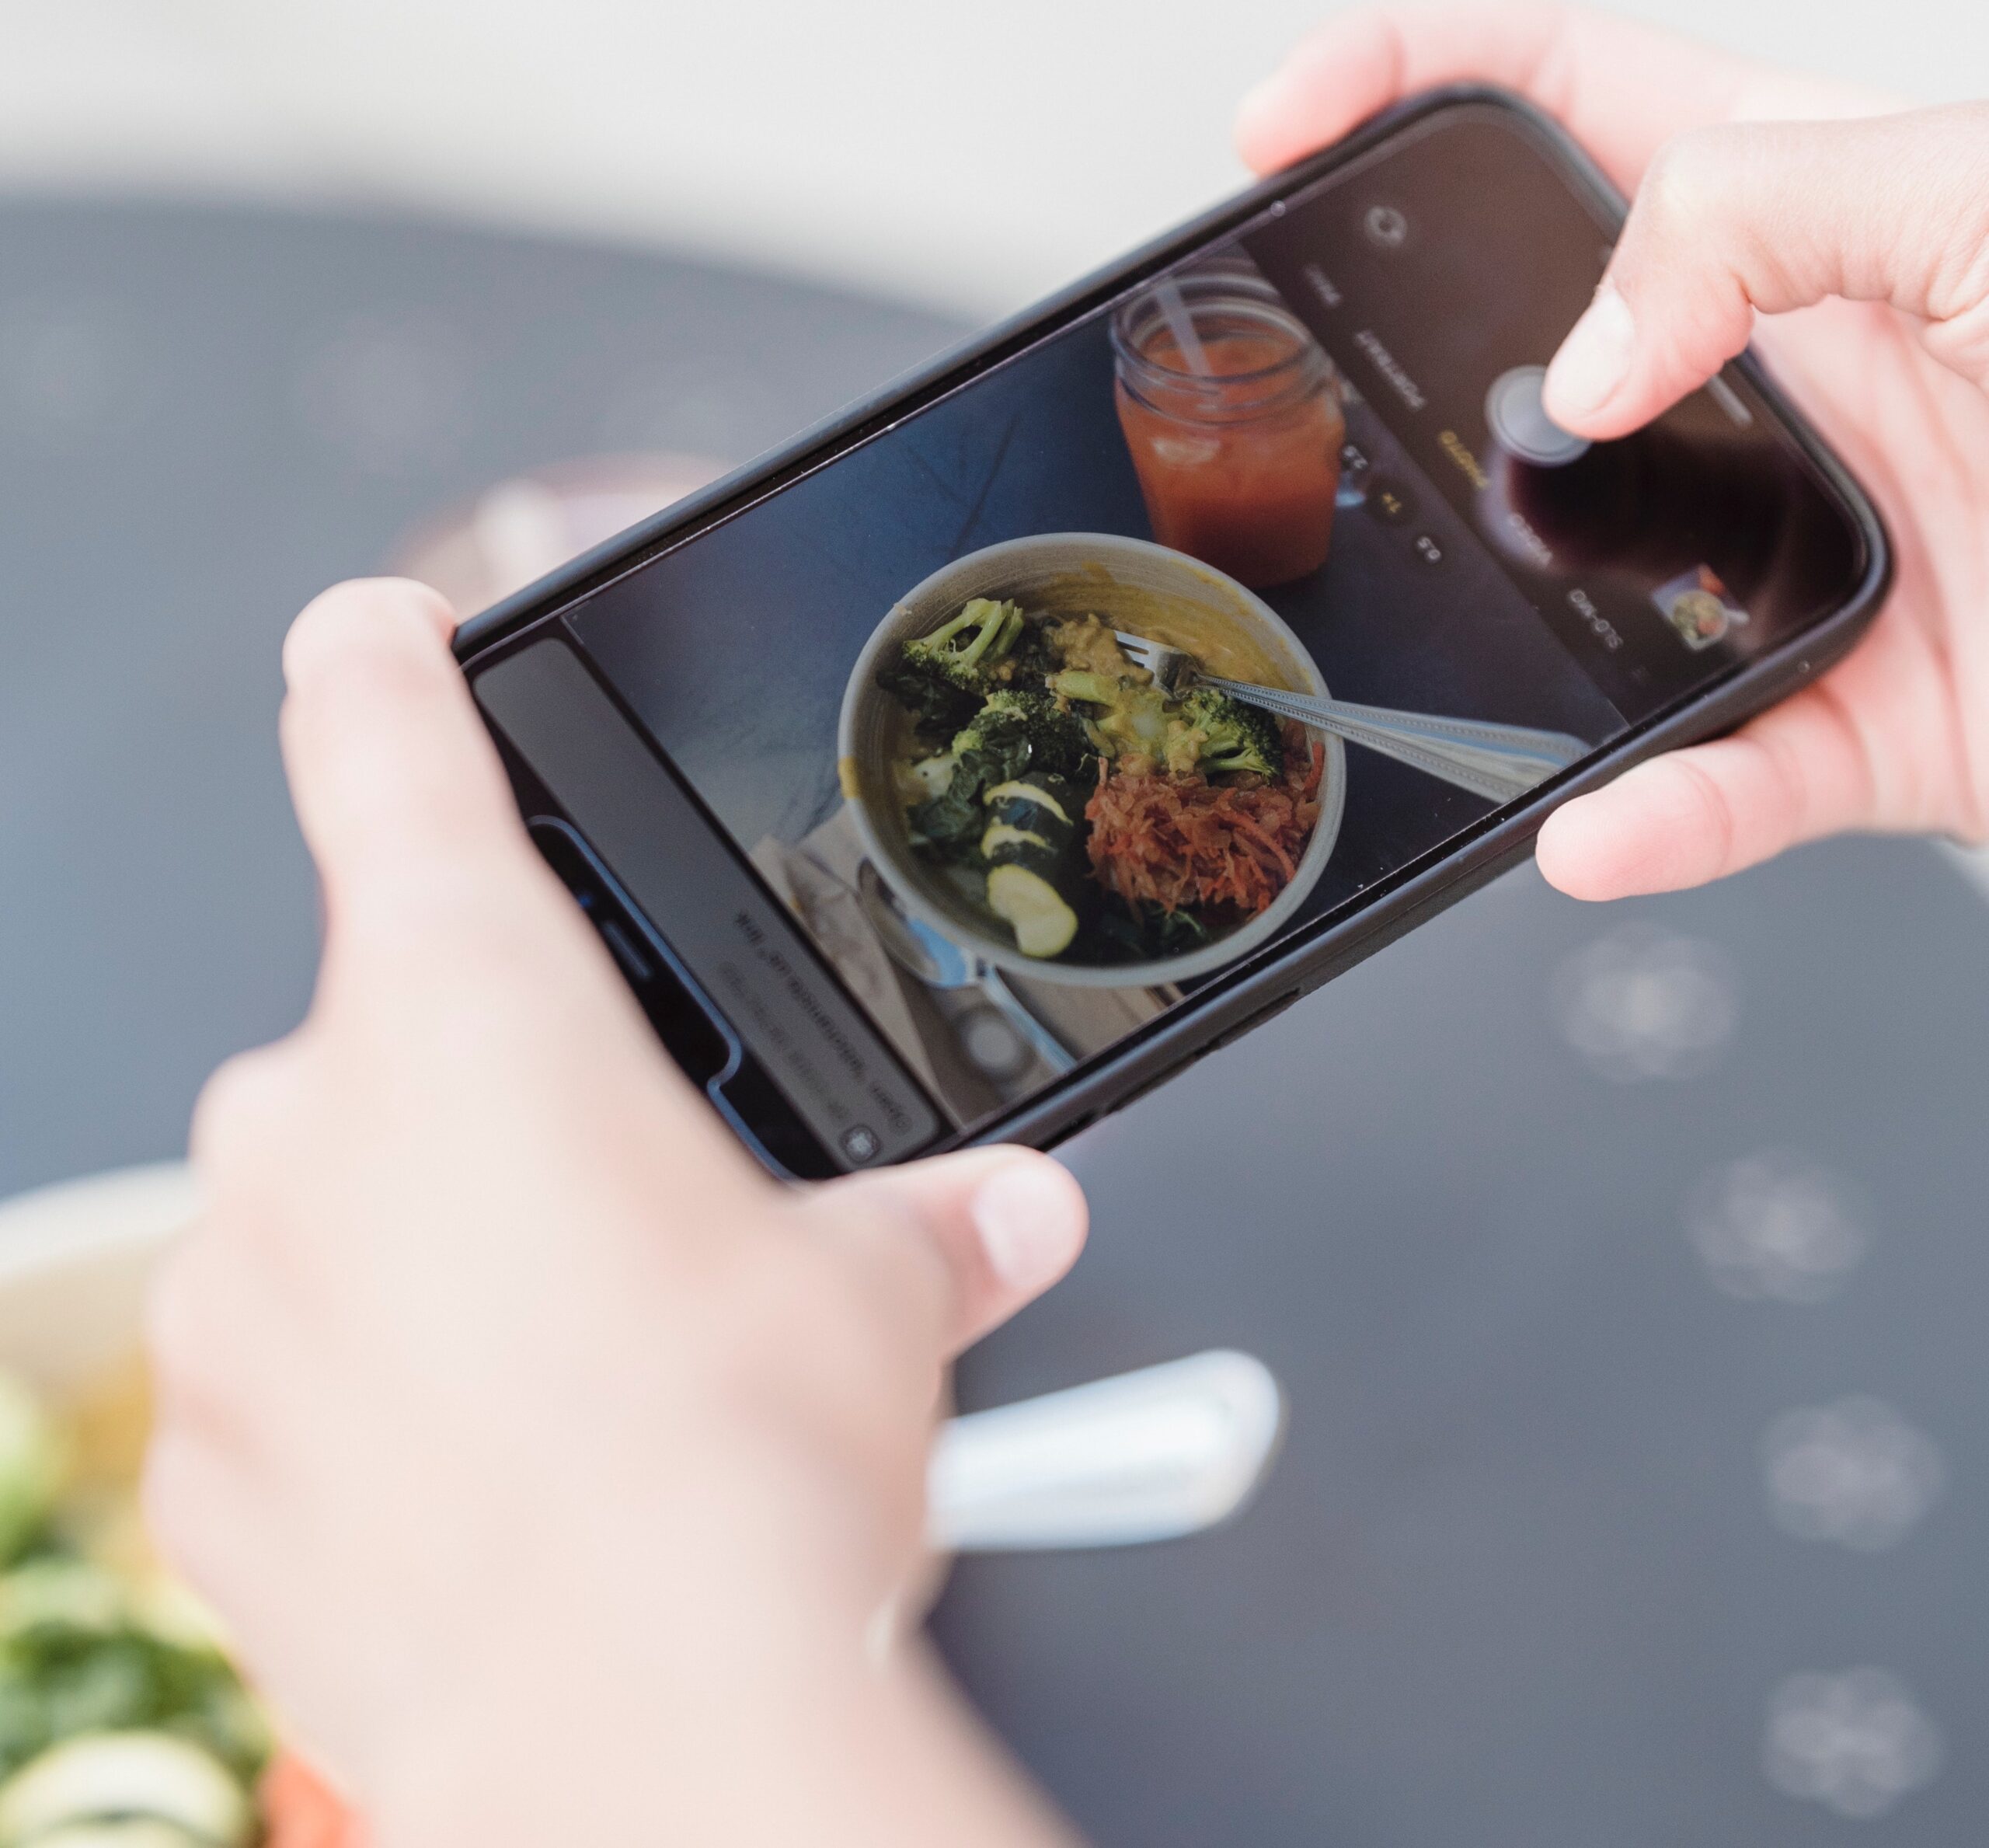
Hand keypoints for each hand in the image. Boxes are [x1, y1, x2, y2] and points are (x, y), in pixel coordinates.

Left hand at [144, 580, 1086, 1847]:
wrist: (638, 1721)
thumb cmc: (736, 1475)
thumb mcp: (873, 1304)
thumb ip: (924, 1230)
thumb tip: (1005, 1217)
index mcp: (478, 1007)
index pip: (386, 750)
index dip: (382, 668)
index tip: (369, 630)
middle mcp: (319, 1119)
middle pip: (403, 1044)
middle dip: (511, 1116)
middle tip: (632, 1231)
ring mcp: (239, 1287)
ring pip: (346, 1215)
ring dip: (452, 1264)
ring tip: (589, 1381)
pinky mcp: (214, 1451)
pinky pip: (294, 1374)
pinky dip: (383, 1401)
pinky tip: (505, 1477)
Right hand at [1238, 4, 1988, 897]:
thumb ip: (1774, 209)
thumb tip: (1596, 351)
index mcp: (1827, 219)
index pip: (1578, 102)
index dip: (1413, 76)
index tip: (1291, 125)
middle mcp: (1792, 386)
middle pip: (1539, 360)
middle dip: (1411, 377)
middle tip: (1321, 402)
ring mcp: (1808, 557)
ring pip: (1597, 601)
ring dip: (1523, 644)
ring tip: (1478, 656)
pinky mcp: (1853, 717)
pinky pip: (1721, 782)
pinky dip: (1662, 820)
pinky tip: (1609, 832)